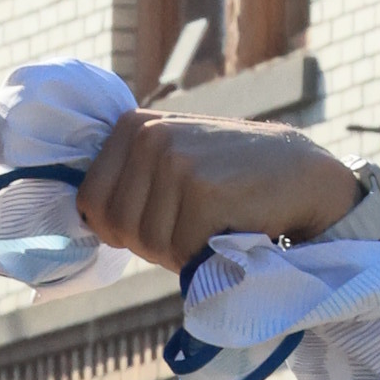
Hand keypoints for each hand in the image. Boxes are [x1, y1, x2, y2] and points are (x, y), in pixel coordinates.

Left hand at [77, 111, 360, 271]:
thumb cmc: (230, 181)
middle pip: (117, 228)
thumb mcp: (171, 161)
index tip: (162, 214)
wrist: (299, 175)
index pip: (90, 205)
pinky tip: (230, 224)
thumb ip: (127, 178)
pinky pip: (181, 253)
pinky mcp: (202, 191)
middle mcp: (148, 137)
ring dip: (181, 249)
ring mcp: (174, 161)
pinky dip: (205, 253)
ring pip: (149, 245)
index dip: (123, 227)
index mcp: (132, 127)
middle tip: (194, 219)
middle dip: (152, 241)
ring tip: (214, 218)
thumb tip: (81, 217)